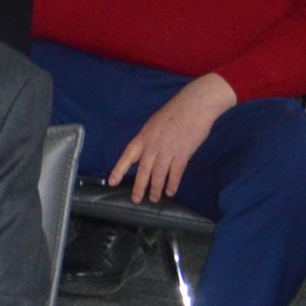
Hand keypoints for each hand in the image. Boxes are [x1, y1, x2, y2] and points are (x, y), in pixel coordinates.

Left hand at [109, 73, 236, 203]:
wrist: (194, 105)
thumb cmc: (175, 112)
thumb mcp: (155, 124)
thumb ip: (150, 139)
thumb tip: (148, 152)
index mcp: (144, 137)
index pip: (128, 156)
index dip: (119, 170)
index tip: (111, 181)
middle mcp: (153, 146)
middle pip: (143, 171)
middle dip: (139, 187)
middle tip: (136, 199)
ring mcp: (168, 151)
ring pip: (158, 175)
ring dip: (156, 189)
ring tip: (154, 199)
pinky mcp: (183, 154)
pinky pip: (175, 173)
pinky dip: (172, 184)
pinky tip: (170, 192)